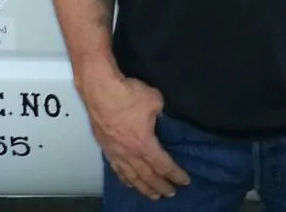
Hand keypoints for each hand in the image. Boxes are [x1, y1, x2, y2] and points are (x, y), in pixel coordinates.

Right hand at [78, 65, 190, 199]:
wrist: (101, 90)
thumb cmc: (128, 94)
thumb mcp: (155, 100)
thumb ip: (160, 113)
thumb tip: (158, 116)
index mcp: (145, 144)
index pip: (164, 165)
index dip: (175, 174)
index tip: (184, 181)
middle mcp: (130, 154)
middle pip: (148, 177)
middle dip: (161, 186)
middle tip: (171, 193)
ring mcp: (116, 153)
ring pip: (132, 177)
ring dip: (144, 188)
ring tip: (153, 195)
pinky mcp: (105, 148)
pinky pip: (117, 170)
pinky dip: (126, 180)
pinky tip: (130, 183)